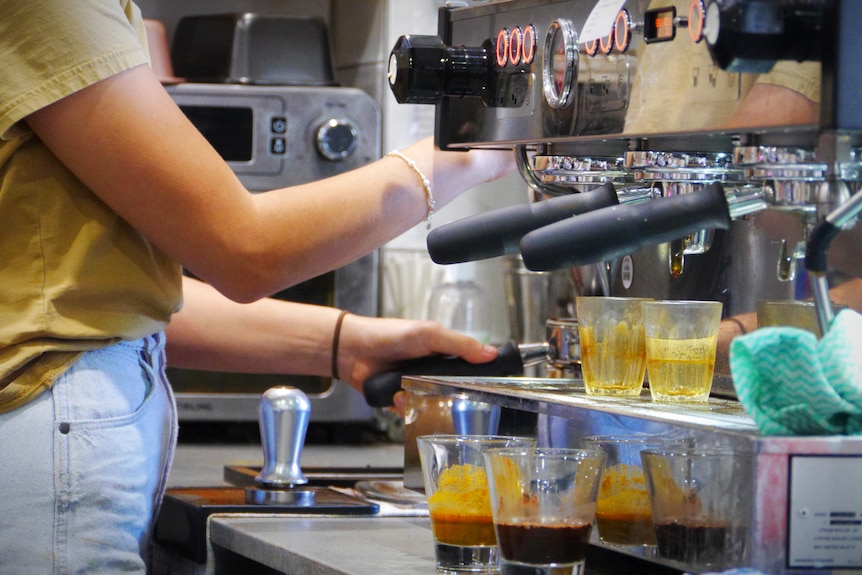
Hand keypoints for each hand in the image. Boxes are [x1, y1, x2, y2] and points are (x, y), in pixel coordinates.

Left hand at [335, 314, 498, 399]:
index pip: (468, 369)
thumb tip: (490, 354)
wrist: (354, 349)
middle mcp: (430, 371)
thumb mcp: (430, 335)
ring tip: (409, 393)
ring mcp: (415, 386)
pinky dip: (405, 408)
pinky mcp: (400, 399)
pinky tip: (397, 398)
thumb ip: (461, 344)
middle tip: (443, 397)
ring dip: (422, 403)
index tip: (485, 389)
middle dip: (447, 398)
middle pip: (452, 393)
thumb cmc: (390, 335)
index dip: (477, 380)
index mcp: (442, 353)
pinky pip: (411, 413)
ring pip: (431, 406)